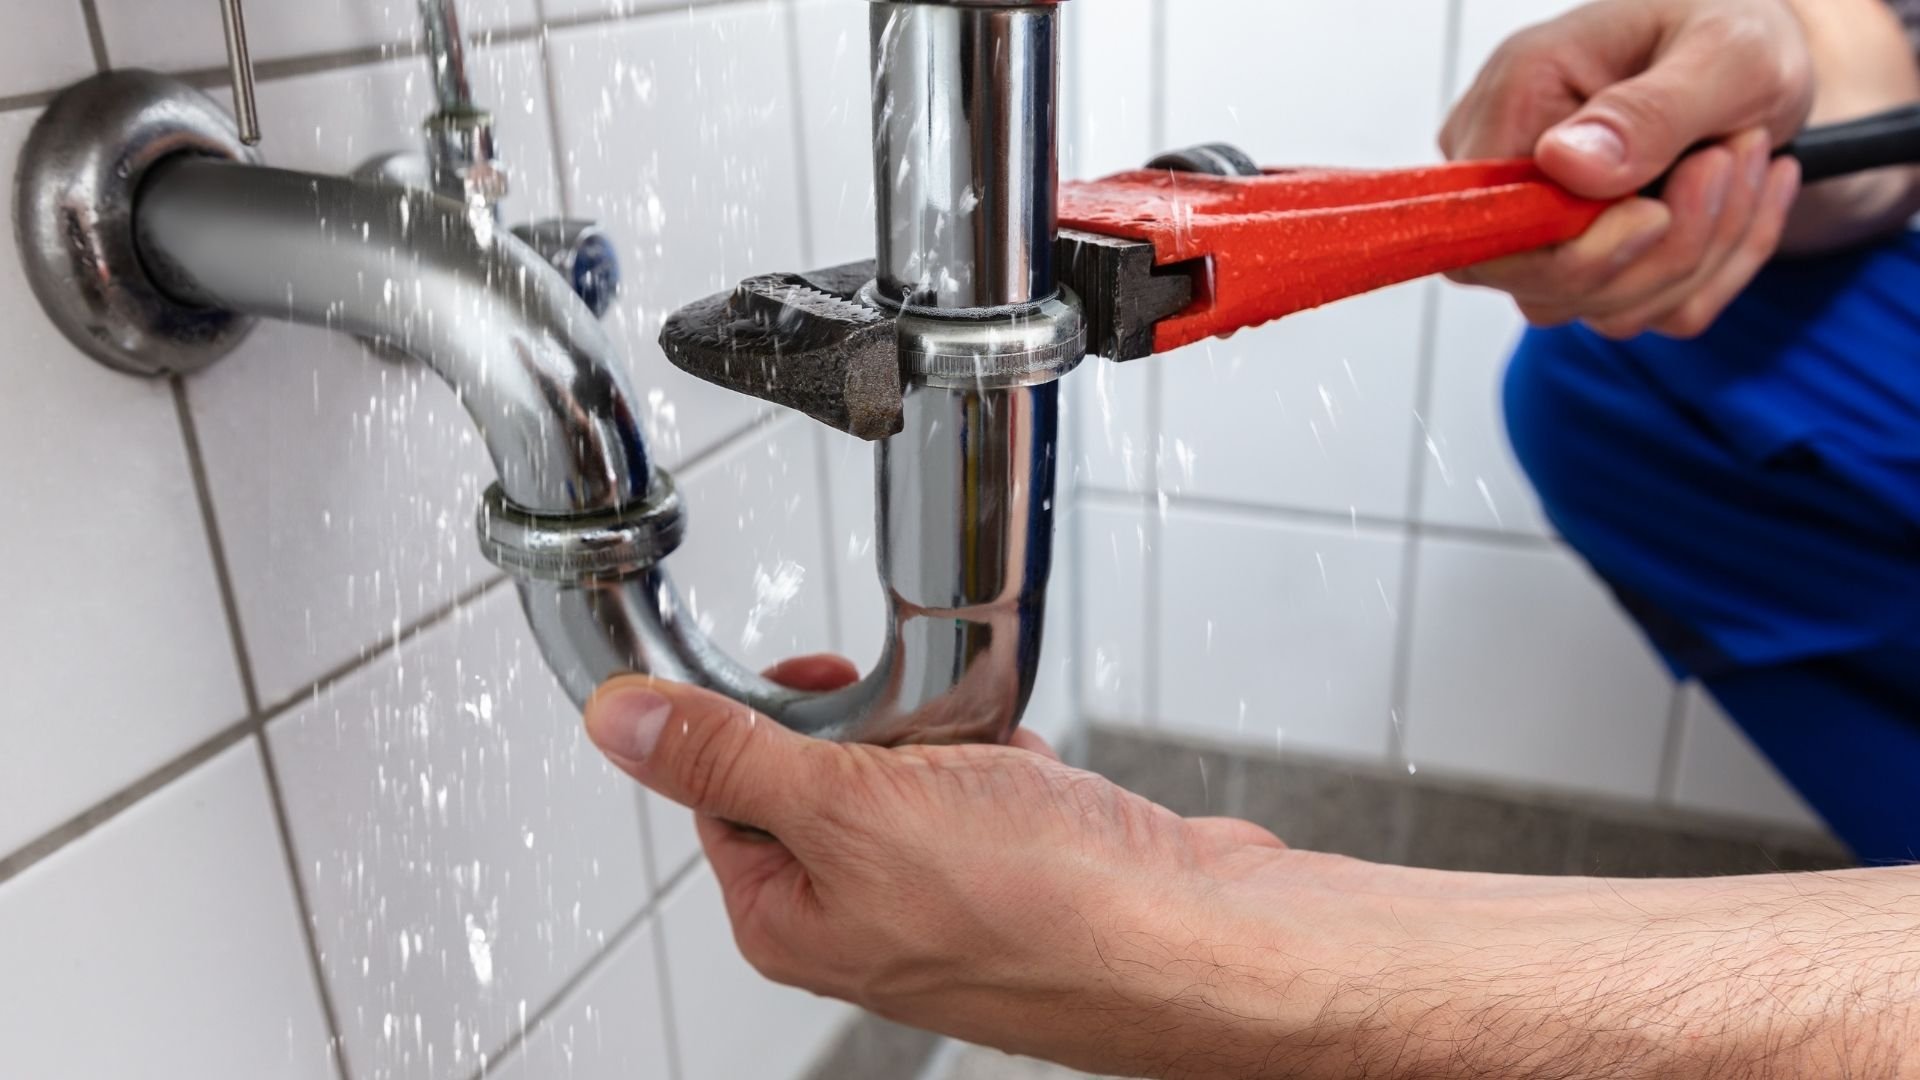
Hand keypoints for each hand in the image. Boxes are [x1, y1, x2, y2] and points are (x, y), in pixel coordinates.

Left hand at [584, 659, 1314, 1075]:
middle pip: (822, 772)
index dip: (759, 720)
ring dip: (948, 738)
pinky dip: (1010, 761)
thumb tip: (619, 725)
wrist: (1199, 941)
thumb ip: (728, 757)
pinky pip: (989, 784)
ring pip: (913, 770)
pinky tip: (1037, 779)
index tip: (808, 679)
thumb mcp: (851, 808)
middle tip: (916, 726)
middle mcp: (862, 917)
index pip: (723, 791)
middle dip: (875, 725)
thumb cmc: (1043, 906)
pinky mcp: (1020, 870)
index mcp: (792, 918)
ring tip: (990, 756)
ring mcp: (946, 896)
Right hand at [1441, 0, 1811, 338]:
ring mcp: (1546, 228)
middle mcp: (1512, 174)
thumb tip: (1564, 165)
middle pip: (1544, 287)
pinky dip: (1720, 268)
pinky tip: (1745, 195)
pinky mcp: (1593, 261)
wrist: (1766, 51)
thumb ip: (1646, 111)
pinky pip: (1649, 311)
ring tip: (1747, 157)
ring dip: (1705, 253)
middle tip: (1735, 157)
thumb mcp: (1723, 50)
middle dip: (1664, 249)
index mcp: (1514, 104)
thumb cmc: (1733, 27)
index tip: (1657, 209)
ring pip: (1603, 308)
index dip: (1570, 252)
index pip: (1484, 231)